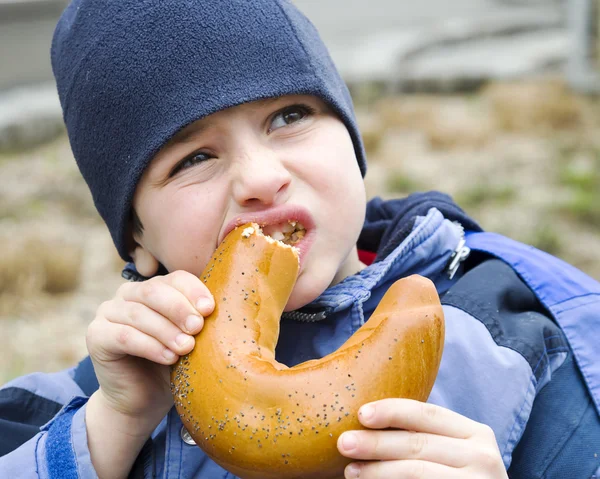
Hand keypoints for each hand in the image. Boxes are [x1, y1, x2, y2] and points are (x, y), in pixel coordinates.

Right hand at [86, 270, 213, 429]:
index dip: (193, 290)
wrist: (143, 400)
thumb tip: (219, 308)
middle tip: (198, 328)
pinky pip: (123, 336)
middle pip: (155, 291)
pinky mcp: (95, 335)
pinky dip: (149, 346)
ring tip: (187, 348)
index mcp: (155, 288)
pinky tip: (168, 358)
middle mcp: (128, 294)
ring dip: (166, 331)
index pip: (175, 278)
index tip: (210, 309)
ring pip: (139, 314)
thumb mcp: (189, 338)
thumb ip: (198, 319)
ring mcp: (108, 312)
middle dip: (179, 309)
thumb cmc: (172, 364)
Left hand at [337, 398, 507, 477]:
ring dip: (377, 471)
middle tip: (344, 443)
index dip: (393, 411)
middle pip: (418, 443)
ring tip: (350, 471)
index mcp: (475, 433)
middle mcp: (483, 456)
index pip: (428, 413)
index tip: (361, 413)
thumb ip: (422, 437)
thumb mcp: (450, 453)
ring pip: (416, 471)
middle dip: (376, 442)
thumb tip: (365, 420)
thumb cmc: (457, 478)